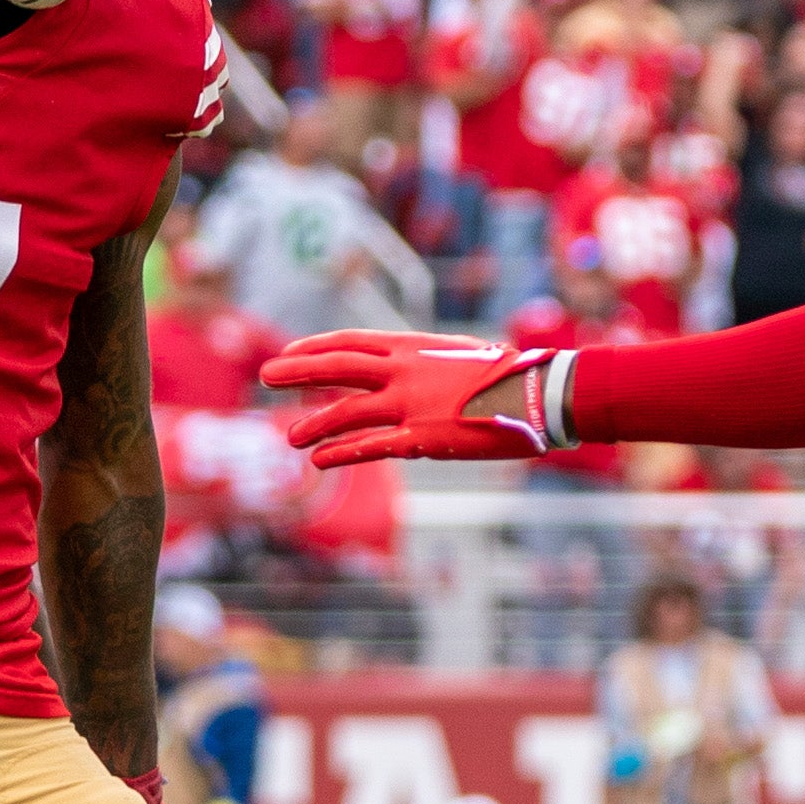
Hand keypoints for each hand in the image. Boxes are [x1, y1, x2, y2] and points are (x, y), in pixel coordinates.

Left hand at [261, 331, 556, 467]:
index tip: (289, 352)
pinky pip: (372, 447)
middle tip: (265, 375)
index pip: (350, 342)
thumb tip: (401, 366)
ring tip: (288, 437)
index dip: (314, 347)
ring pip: (347, 413)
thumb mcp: (457, 354)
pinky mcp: (423, 438)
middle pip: (337, 368)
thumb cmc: (506, 374)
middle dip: (297, 371)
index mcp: (412, 346)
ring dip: (313, 424)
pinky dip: (341, 453)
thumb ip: (422, 361)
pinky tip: (320, 461)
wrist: (539, 394)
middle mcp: (404, 371)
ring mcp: (411, 405)